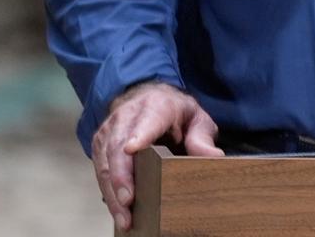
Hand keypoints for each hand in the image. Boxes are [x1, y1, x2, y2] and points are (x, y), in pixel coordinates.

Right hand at [91, 81, 221, 231]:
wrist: (149, 98)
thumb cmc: (175, 112)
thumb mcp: (197, 119)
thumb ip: (202, 138)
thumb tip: (214, 157)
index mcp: (156, 106)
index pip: (147, 120)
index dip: (139, 135)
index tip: (131, 149)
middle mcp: (127, 116)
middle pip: (119, 146)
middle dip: (121, 176)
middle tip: (128, 201)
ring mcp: (110, 129)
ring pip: (106, 161)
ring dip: (113, 190)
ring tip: (124, 216)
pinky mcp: (100, 144)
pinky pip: (100, 169)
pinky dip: (108, 191)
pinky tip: (117, 210)